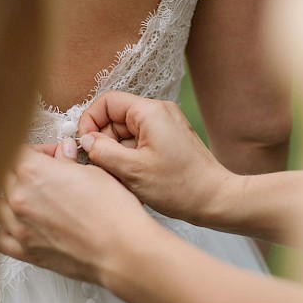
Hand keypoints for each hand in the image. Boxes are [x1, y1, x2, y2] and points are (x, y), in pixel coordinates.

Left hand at [0, 143, 159, 285]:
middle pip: (7, 176)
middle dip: (28, 172)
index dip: (40, 151)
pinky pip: (2, 237)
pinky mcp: (26, 251)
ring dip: (15, 199)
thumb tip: (62, 155)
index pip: (21, 150)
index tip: (54, 156)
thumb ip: (69, 163)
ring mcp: (19, 227)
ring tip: (39, 200)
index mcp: (34, 172)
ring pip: (1, 205)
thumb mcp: (95, 174)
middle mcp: (20, 198)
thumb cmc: (113, 213)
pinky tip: (25, 225)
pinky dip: (9, 229)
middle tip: (52, 176)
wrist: (121, 250)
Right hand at [77, 92, 233, 226]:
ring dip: (117, 154)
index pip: (107, 102)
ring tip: (122, 178)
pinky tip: (134, 180)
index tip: (86, 146)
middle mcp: (160, 113)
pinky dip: (131, 159)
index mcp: (150, 112)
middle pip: (116, 119)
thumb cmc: (179, 187)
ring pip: (126, 134)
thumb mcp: (132, 170)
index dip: (90, 121)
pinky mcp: (170, 141)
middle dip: (104, 142)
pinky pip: (140, 143)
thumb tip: (86, 140)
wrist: (216, 199)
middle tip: (102, 168)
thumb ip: (102, 151)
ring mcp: (166, 127)